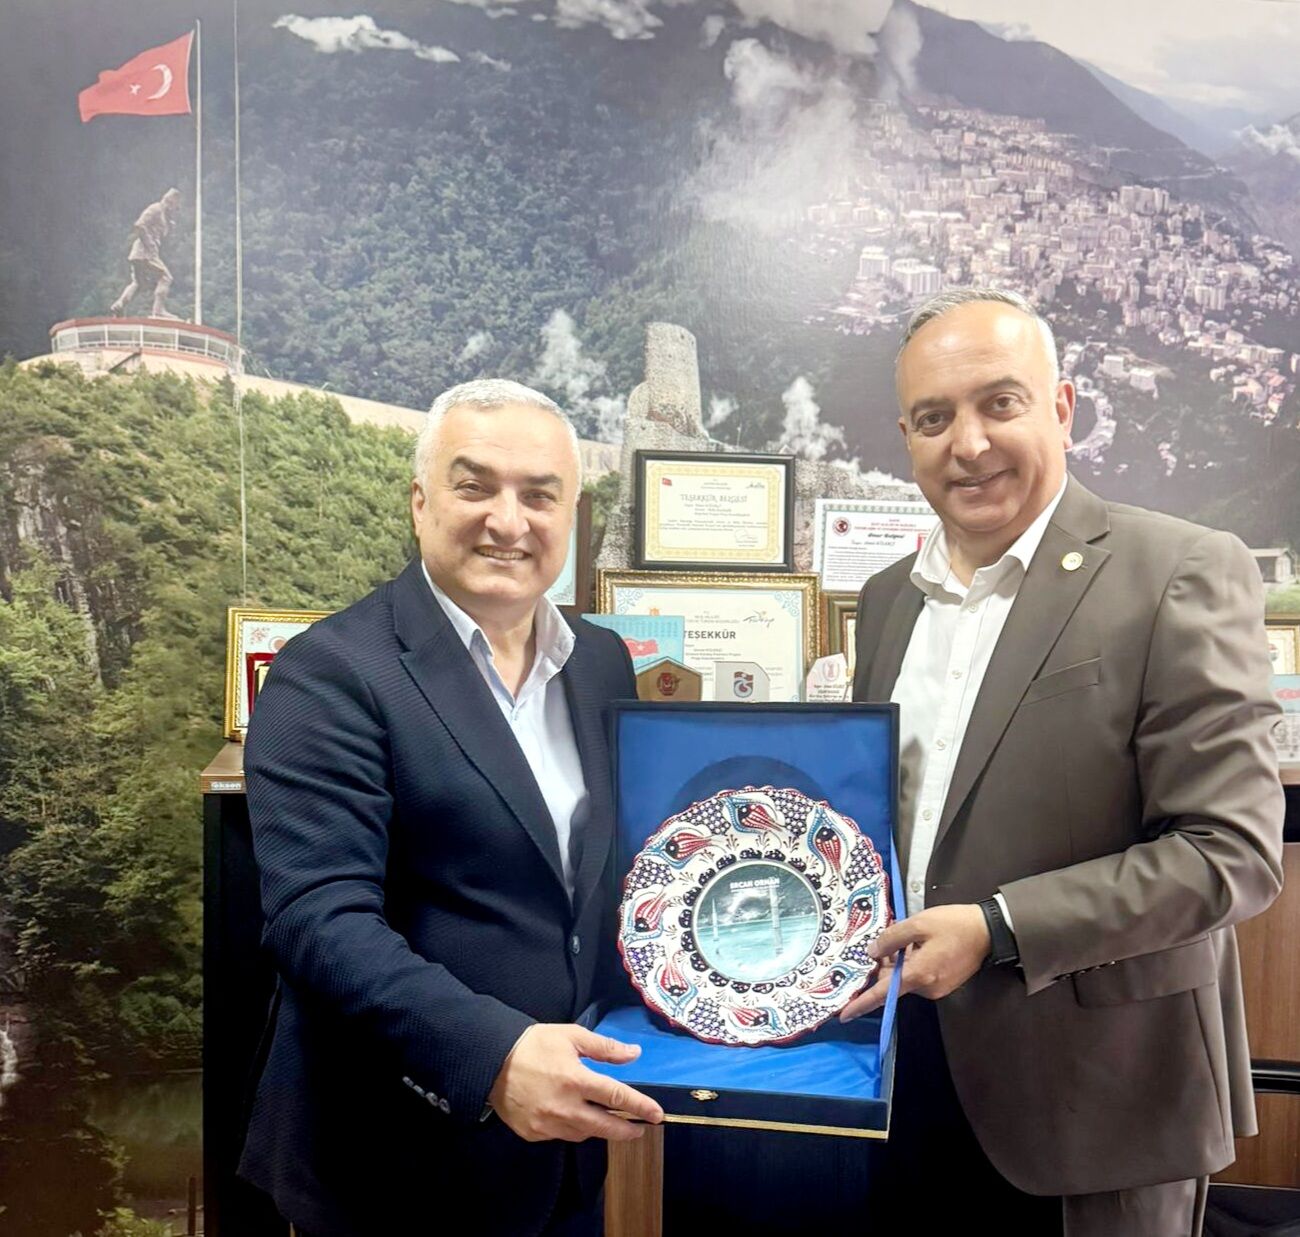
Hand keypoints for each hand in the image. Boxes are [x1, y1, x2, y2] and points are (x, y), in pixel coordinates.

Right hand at [487, 1023, 664, 1143]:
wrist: (490, 1061)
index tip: (657, 1115)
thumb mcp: (570, 1036)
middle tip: (640, 1129)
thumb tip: (633, 1054)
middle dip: (627, 1130)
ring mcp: (548, 1124)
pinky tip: (575, 1117)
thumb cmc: (533, 1044)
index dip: (640, 1107)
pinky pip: (562, 1135)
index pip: (616, 1097)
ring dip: (599, 1128)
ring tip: (608, 1120)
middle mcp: (564, 1107)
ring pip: (584, 1133)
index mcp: (575, 1079)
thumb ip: (604, 1048)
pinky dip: (574, 1128)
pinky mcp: (534, 1134)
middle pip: (605, 1126)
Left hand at [839, 904, 990, 1020]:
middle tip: (876, 946)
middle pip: (893, 983)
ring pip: (905, 978)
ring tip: (897, 939)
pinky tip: (913, 945)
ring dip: (896, 963)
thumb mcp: (919, 923)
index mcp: (919, 975)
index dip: (862, 1003)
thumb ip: (892, 938)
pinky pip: (918, 976)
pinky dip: (910, 963)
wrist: (989, 931)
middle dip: (881, 968)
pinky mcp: (944, 984)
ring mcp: (937, 988)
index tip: (843, 1015)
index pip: (883, 993)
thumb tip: (873, 952)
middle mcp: (926, 988)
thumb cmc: (954, 925)